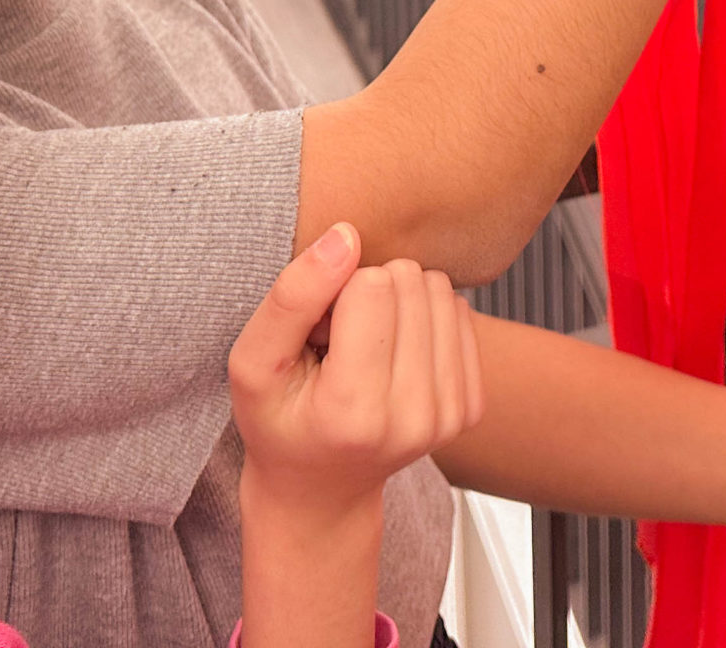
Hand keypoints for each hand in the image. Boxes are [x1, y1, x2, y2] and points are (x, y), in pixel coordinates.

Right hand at [228, 224, 487, 523]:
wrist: (320, 490)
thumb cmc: (279, 422)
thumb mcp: (254, 362)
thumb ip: (292, 296)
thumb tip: (347, 235)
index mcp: (353, 410)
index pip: (372, 286)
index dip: (335, 291)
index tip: (317, 333)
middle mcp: (413, 417)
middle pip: (411, 283)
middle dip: (369, 294)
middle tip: (339, 343)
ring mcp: (448, 416)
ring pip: (440, 291)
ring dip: (399, 304)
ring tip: (365, 348)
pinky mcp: (471, 408)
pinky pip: (460, 313)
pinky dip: (425, 321)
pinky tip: (393, 356)